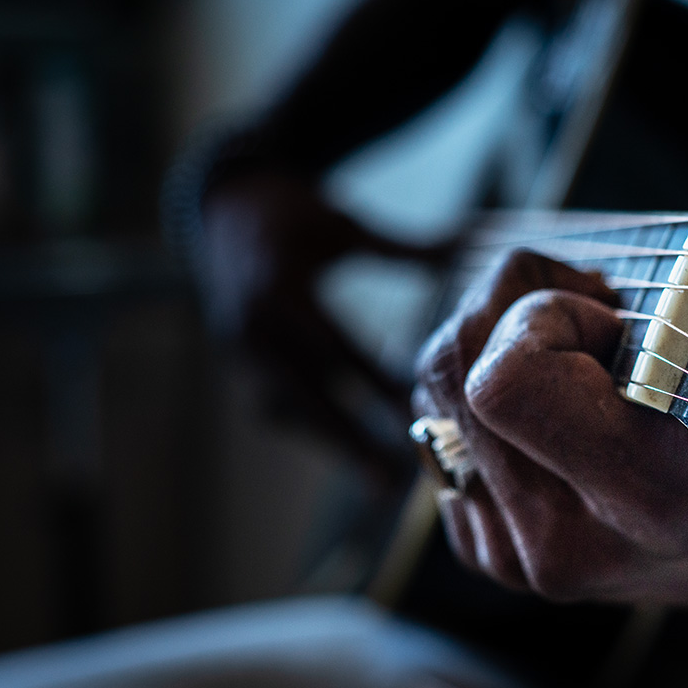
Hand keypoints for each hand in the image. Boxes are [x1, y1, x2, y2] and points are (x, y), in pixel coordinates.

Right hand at [200, 170, 446, 463]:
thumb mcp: (343, 225)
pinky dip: (309, 425)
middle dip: (350, 439)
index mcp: (281, 288)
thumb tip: (466, 244)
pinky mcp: (237, 359)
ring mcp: (239, 347)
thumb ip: (401, 247)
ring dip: (332, 442)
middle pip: (310, 393)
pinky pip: (273, 402)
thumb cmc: (292, 214)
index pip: (337, 349)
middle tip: (390, 480)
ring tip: (376, 478)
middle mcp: (254, 325)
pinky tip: (345, 447)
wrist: (221, 207)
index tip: (414, 413)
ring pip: (290, 407)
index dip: (375, 384)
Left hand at [413, 131, 687, 614]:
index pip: (505, 378)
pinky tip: (552, 408)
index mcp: (640, 493)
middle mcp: (559, 537)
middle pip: (450, 365)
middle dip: (512, 307)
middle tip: (594, 319)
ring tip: (577, 359)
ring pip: (432, 393)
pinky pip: (436, 432)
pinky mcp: (485, 548)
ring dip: (492, 345)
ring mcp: (514, 553)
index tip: (615, 321)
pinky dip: (480, 398)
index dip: (547, 317)